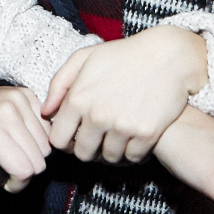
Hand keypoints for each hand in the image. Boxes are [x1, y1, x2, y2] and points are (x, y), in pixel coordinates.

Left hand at [0, 86, 50, 192]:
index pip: (23, 169)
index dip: (17, 183)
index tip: (6, 181)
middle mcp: (8, 110)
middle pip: (38, 159)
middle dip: (26, 170)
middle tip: (11, 168)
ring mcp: (19, 100)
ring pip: (45, 144)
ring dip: (34, 153)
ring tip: (16, 153)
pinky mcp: (27, 94)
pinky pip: (47, 126)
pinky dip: (38, 136)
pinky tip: (23, 138)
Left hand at [43, 25, 207, 163]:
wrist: (167, 56)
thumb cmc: (123, 55)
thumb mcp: (84, 58)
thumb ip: (59, 84)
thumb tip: (46, 112)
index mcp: (78, 98)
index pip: (58, 140)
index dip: (64, 141)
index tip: (75, 135)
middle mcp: (98, 116)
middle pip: (82, 154)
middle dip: (87, 149)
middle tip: (96, 138)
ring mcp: (122, 127)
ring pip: (108, 158)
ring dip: (110, 151)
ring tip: (115, 137)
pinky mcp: (146, 135)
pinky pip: (132, 158)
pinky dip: (132, 153)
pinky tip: (133, 139)